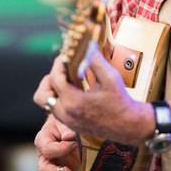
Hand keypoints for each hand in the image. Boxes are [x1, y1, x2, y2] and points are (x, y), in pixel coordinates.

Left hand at [33, 52, 153, 146]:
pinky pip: (57, 110)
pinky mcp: (71, 125)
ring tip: (69, 80)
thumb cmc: (121, 102)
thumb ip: (95, 60)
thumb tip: (86, 45)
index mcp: (74, 102)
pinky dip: (61, 98)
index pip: (55, 78)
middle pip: (42, 94)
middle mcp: (66, 114)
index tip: (65, 56)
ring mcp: (68, 121)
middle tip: (62, 71)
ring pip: (48, 103)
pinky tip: (75, 90)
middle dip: (49, 79)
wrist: (129, 125)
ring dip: (54, 89)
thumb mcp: (110, 77)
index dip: (58, 63)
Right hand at [34, 114, 79, 170]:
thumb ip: (66, 127)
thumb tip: (69, 137)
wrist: (71, 122)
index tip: (74, 143)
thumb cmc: (64, 119)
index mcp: (43, 139)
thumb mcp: (63, 119)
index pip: (47, 149)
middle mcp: (46, 155)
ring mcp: (55, 165)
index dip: (61, 148)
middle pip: (44, 169)